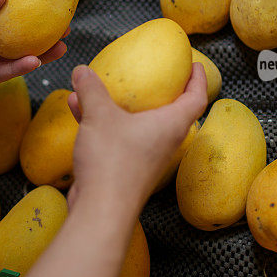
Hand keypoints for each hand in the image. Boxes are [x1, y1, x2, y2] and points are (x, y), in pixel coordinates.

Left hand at [0, 0, 66, 108]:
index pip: (9, 13)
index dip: (29, 7)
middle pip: (21, 36)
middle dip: (43, 32)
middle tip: (66, 26)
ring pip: (19, 56)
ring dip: (40, 52)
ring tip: (61, 45)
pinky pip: (6, 74)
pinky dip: (21, 67)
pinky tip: (36, 60)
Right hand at [65, 63, 207, 212]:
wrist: (101, 211)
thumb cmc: (112, 161)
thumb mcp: (100, 116)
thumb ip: (92, 89)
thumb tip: (82, 70)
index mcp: (171, 125)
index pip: (196, 98)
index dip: (199, 80)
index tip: (195, 66)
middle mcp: (164, 141)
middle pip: (172, 112)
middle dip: (163, 92)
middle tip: (156, 75)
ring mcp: (146, 157)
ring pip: (138, 123)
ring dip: (120, 105)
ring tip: (100, 87)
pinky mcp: (126, 169)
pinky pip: (117, 136)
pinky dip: (102, 121)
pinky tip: (77, 109)